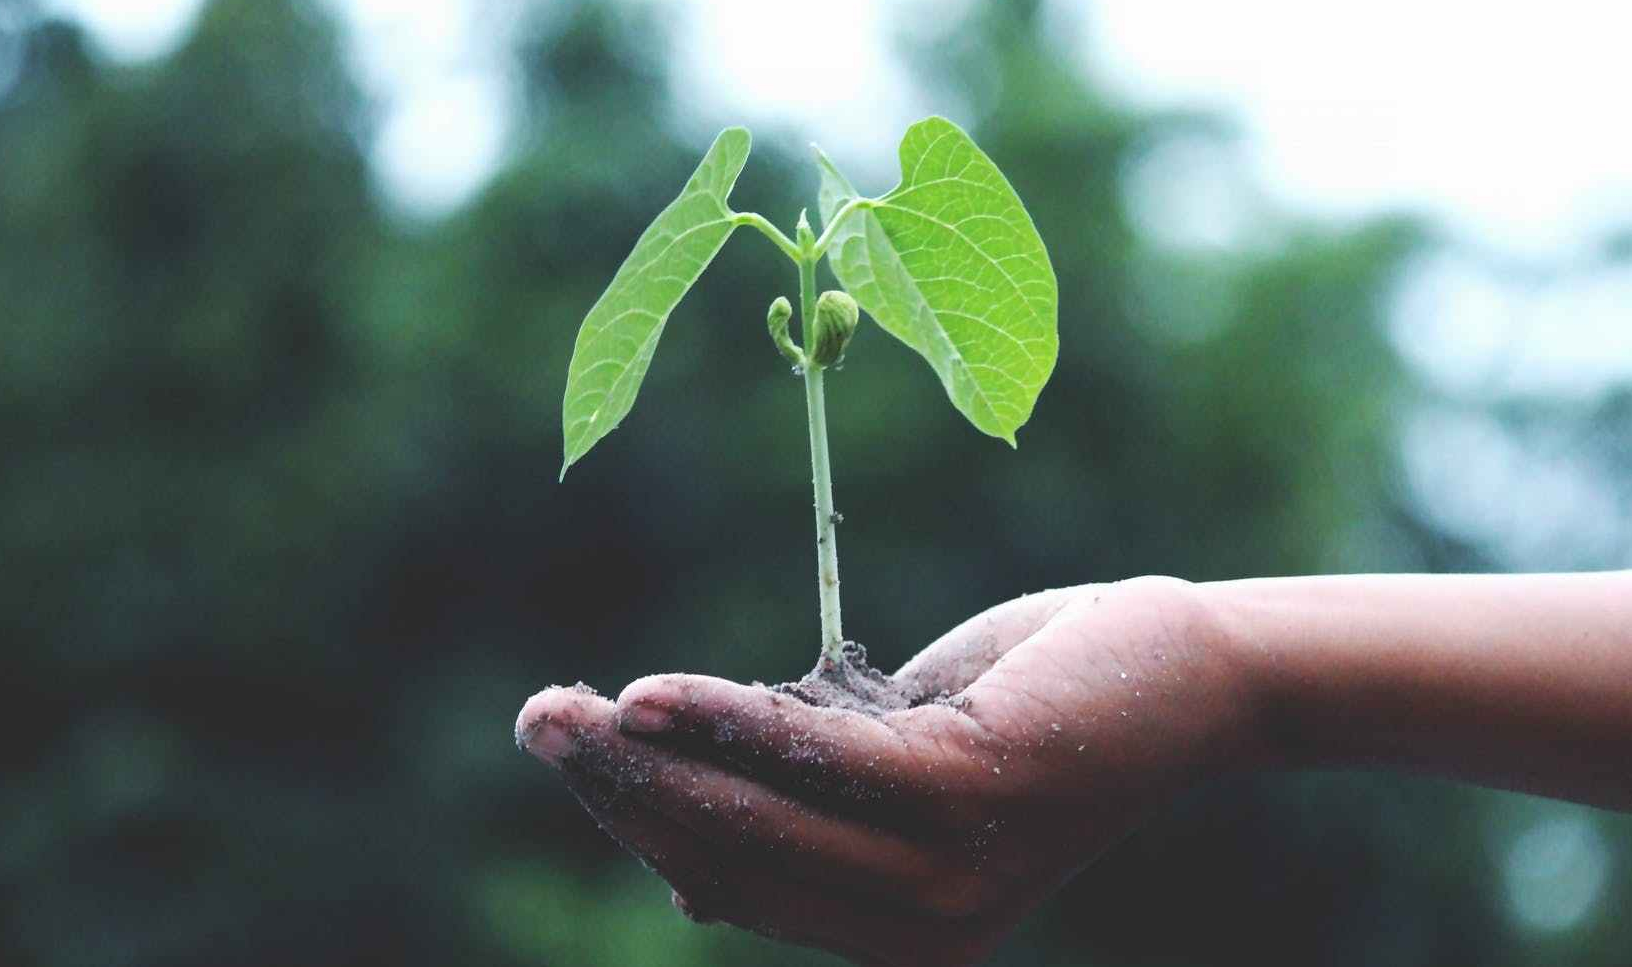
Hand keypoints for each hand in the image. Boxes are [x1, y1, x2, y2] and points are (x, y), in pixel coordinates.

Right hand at [515, 576, 1254, 965]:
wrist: (1182, 674)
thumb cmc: (1031, 709)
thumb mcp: (900, 769)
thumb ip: (807, 813)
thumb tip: (682, 875)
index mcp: (895, 935)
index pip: (732, 883)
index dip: (639, 822)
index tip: (574, 751)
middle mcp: (918, 932)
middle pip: (727, 857)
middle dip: (618, 791)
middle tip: (537, 721)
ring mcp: (945, 873)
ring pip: (754, 817)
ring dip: (646, 759)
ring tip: (564, 710)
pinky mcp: (968, 795)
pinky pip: (813, 758)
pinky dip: (725, 722)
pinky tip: (650, 695)